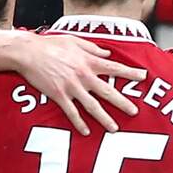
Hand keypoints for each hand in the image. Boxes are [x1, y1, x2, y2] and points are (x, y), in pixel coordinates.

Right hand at [14, 34, 147, 135]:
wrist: (29, 52)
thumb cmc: (51, 44)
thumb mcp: (75, 41)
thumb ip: (93, 48)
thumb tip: (107, 53)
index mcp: (89, 61)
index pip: (114, 68)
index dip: (130, 72)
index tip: (143, 76)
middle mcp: (84, 76)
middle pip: (108, 92)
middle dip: (123, 103)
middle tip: (134, 112)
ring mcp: (72, 87)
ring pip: (92, 106)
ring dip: (104, 119)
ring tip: (114, 129)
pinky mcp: (59, 95)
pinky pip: (72, 112)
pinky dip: (79, 123)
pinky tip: (86, 132)